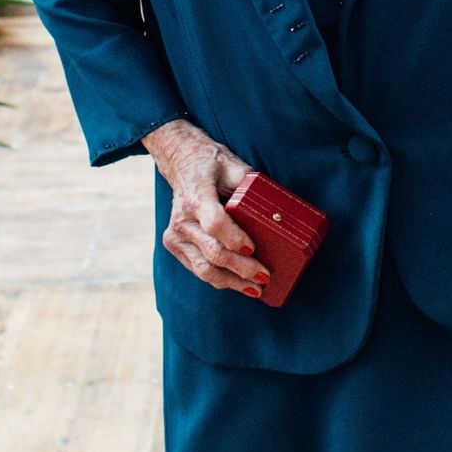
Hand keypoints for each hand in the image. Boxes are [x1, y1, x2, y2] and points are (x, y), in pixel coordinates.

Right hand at [141, 119, 270, 298]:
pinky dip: (220, 279)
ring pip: (204, 268)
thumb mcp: (233, 165)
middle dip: (241, 269)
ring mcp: (175, 235)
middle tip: (265, 276)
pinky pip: (199, 269)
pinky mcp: (174, 245)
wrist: (181, 162)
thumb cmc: (212, 164)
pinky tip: (239, 284)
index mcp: (196, 197)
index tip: (253, 248)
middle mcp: (182, 220)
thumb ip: (251, 184)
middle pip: (212, 252)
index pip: (215, 223)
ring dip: (232, 282)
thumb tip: (277, 210)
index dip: (234, 239)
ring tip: (256, 288)